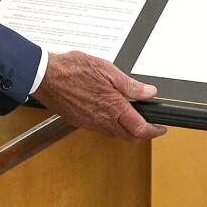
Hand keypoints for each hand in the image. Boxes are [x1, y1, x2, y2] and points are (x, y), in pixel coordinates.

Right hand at [34, 50, 166, 140]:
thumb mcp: (107, 70)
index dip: (154, 131)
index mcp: (112, 107)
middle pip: (129, 137)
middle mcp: (102, 120)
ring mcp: (90, 123)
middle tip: (150, 126)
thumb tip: (149, 92)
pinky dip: (112, 127)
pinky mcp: (80, 122)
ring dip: (127, 131)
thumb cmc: (72, 68)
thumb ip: (130, 85)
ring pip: (115, 135)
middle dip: (142, 134)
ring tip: (133, 120)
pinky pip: (101, 130)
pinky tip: (111, 115)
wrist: (45, 76)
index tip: (161, 128)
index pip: (139, 128)